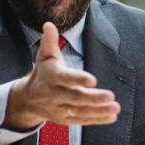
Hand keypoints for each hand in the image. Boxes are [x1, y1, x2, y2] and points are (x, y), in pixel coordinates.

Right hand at [4, 22, 119, 129]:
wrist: (28, 99)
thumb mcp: (44, 56)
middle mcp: (54, 94)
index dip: (77, 79)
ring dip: (99, 110)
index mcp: (51, 77)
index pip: (64, 78)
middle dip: (93, 98)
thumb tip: (49, 24)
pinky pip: (82, 120)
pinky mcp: (65, 119)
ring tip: (115, 107)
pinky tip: (111, 117)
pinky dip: (97, 120)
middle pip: (75, 98)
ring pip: (80, 111)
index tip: (92, 80)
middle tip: (111, 96)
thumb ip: (49, 41)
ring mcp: (59, 108)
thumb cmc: (43, 73)